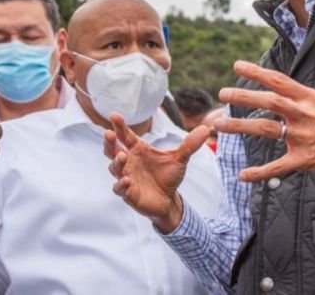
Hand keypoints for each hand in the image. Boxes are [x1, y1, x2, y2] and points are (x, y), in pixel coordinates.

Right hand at [103, 113, 208, 233]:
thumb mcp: (180, 159)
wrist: (169, 199)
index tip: (114, 115)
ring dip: (116, 162)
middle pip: (112, 150)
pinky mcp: (128, 193)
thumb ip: (190, 144)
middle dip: (109, 142)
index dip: (119, 126)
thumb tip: (206, 128)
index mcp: (138, 150)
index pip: (125, 135)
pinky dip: (121, 185)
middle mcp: (129, 162)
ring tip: (122, 157)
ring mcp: (126, 177)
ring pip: (114, 169)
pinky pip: (120, 188)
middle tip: (108, 134)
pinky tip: (126, 181)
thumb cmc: (168, 176)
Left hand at [216, 61, 314, 182]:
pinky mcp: (307, 160)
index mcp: (311, 98)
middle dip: (242, 96)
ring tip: (220, 125)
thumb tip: (283, 93)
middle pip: (268, 101)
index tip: (237, 65)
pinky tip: (243, 175)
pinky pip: (278, 167)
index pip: (279, 80)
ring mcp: (305, 137)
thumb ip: (304, 100)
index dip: (257, 72)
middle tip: (222, 93)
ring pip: (266, 129)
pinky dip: (259, 172)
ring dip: (240, 126)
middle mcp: (306, 114)